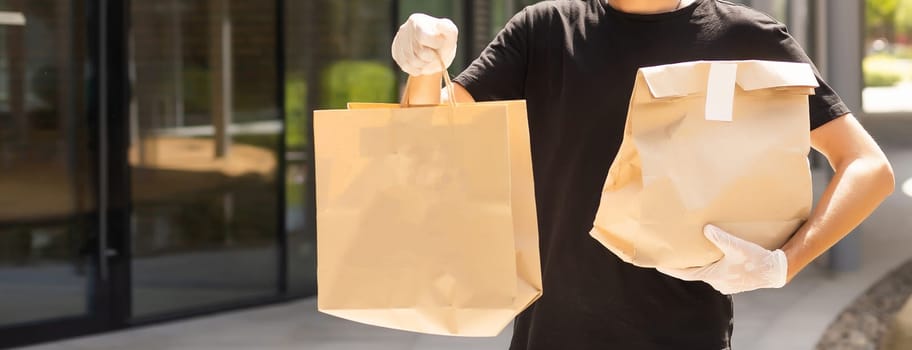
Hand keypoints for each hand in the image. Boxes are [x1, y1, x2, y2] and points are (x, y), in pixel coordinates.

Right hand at [391, 13, 458, 75]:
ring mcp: (398, 41)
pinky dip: (416, 69)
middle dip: (430, 57)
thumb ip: (449, 29)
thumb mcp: (450, 34)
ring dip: (424, 65)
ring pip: (410, 61)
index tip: (440, 43)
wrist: (435, 49)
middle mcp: (404, 29)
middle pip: (417, 52)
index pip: (422, 37)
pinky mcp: (396, 52)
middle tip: (435, 54)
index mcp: (417, 21)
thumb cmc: (443, 41)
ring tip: (428, 60)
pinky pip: (405, 66)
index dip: (435, 44)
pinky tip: (422, 65)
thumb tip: (440, 25)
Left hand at [657, 224, 788, 294]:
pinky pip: (718, 273)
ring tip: (692, 254)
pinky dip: (712, 265)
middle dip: (685, 264)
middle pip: (695, 273)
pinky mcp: (735, 281)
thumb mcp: (737, 246)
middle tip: (674, 255)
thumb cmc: (757, 259)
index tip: (658, 264)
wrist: (776, 271)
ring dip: (699, 264)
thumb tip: (706, 229)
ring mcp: (726, 283)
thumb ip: (720, 238)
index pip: (686, 274)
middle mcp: (718, 282)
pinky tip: (713, 257)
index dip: (672, 268)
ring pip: (707, 273)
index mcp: (714, 276)